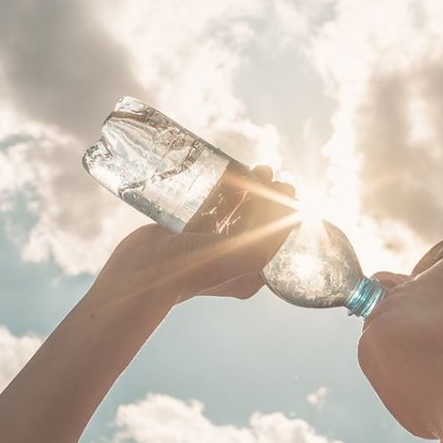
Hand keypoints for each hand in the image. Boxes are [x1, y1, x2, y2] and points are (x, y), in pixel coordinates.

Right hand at [85, 166, 301, 307]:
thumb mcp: (245, 253)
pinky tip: (231, 173)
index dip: (285, 212)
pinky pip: (211, 208)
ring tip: (259, 168)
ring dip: (249, 190)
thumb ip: (272, 234)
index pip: (275, 238)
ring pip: (235, 212)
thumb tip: (296, 212)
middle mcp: (230, 259)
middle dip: (269, 196)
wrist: (145, 273)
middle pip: (258, 222)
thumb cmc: (196, 269)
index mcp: (248, 273)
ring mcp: (207, 245)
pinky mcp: (187, 232)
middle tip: (274, 175)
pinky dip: (223, 191)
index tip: (289, 190)